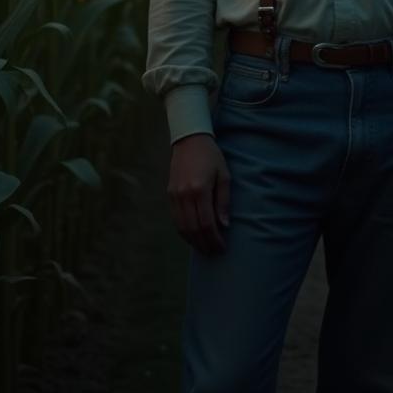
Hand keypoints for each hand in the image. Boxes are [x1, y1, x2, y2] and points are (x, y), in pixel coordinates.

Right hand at [167, 133, 230, 255]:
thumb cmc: (211, 156)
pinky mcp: (169, 194)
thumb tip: (224, 225)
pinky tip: (193, 236)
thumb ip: (223, 200)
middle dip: (204, 244)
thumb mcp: (224, 175)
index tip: (222, 247)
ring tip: (204, 249)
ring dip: (193, 241)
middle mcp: (184, 194)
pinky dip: (184, 232)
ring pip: (182, 227)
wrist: (189, 140)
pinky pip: (175, 219)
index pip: (206, 223)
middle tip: (214, 253)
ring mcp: (174, 195)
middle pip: (193, 228)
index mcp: (199, 189)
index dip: (214, 238)